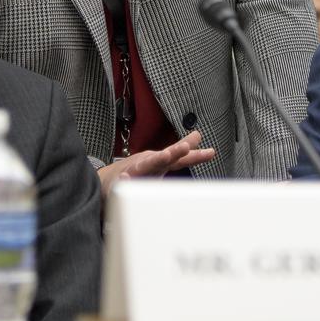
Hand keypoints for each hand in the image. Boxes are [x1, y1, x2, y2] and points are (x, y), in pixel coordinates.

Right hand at [96, 130, 215, 199]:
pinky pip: (123, 184)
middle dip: (174, 153)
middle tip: (184, 148)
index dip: (196, 156)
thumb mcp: (162, 158)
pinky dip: (124, 180)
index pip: (181, 158)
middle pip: (163, 158)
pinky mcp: (120, 183)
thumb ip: (181, 151)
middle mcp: (149, 164)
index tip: (210, 152)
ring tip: (164, 156)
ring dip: (154, 161)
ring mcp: (135, 172)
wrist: (109, 180)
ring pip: (145, 167)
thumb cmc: (140, 169)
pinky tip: (126, 179)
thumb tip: (199, 136)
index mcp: (161, 162)